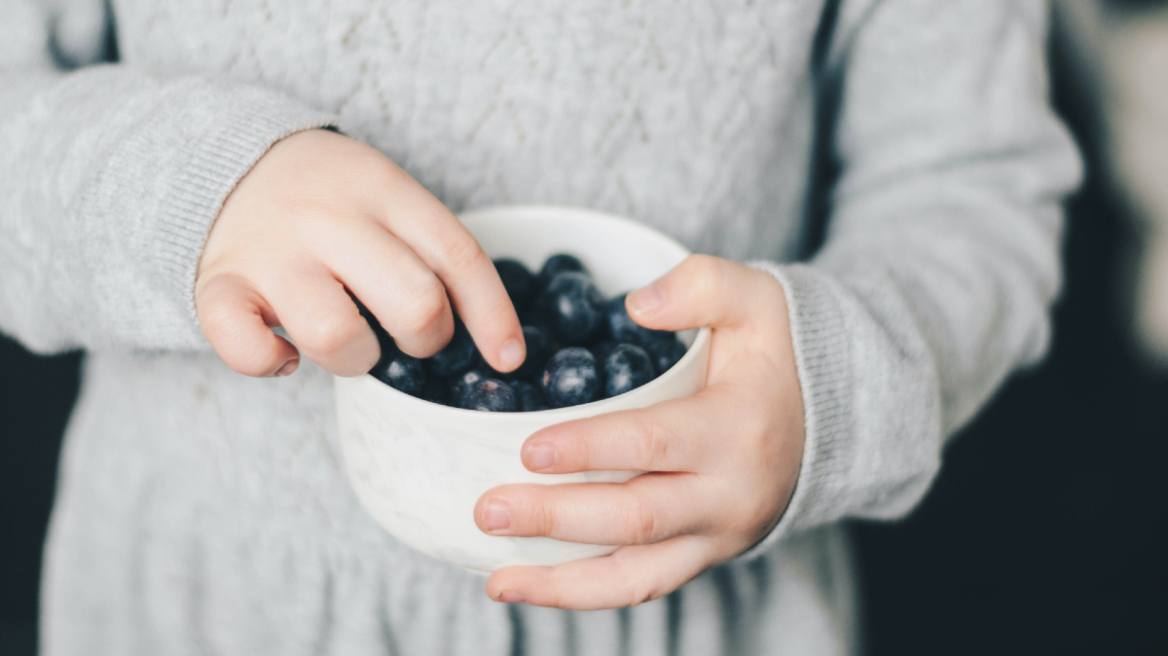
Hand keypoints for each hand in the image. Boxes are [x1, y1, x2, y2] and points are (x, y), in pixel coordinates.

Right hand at [195, 129, 523, 376]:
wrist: (225, 159)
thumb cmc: (330, 198)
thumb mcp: (387, 195)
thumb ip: (431, 249)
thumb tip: (498, 343)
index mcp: (382, 189)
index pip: (458, 257)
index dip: (493, 316)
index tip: (507, 357)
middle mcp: (329, 217)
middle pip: (414, 305)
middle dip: (426, 339)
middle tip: (409, 334)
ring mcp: (270, 251)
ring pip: (338, 337)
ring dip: (357, 360)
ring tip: (350, 343)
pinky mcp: (218, 285)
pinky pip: (247, 348)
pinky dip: (270, 363)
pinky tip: (285, 354)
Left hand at [474, 255, 804, 608]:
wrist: (831, 419)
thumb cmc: (777, 356)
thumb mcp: (757, 300)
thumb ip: (702, 285)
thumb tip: (635, 307)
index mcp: (738, 429)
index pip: (654, 444)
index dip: (590, 449)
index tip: (527, 449)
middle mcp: (730, 495)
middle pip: (635, 518)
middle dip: (556, 519)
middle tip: (487, 510)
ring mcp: (718, 536)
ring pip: (636, 576)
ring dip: (561, 583)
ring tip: (496, 579)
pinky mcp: (703, 557)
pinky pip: (641, 587)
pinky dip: (583, 595)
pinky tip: (527, 586)